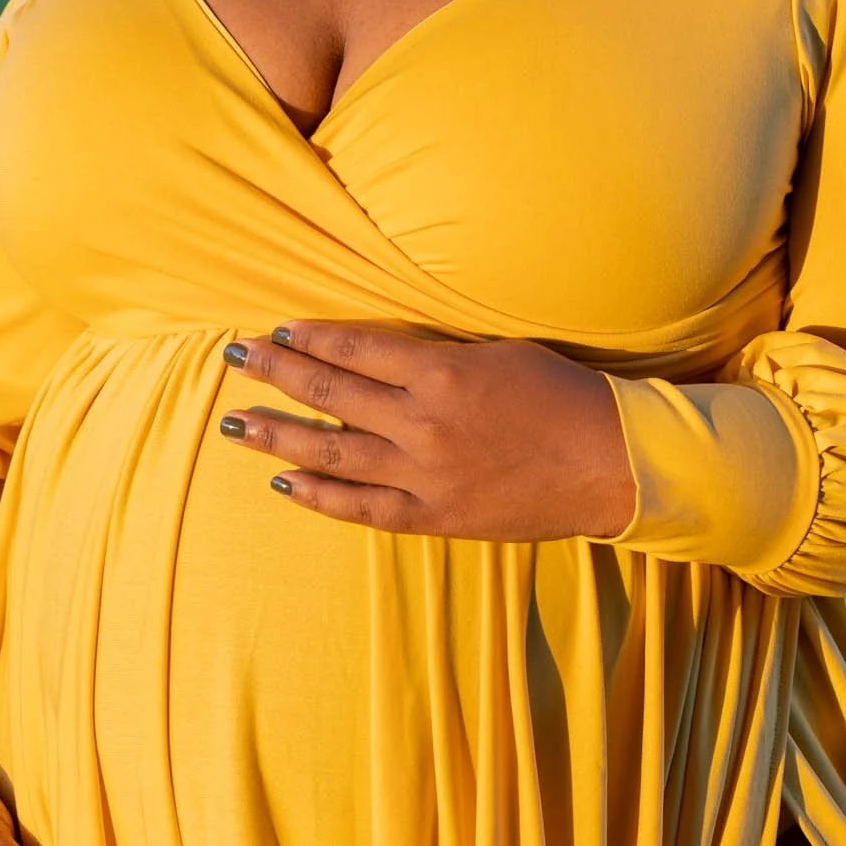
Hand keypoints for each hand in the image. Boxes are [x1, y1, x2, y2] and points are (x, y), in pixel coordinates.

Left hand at [219, 322, 635, 541]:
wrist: (609, 463)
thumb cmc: (562, 397)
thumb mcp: (500, 355)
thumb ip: (438, 359)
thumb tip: (383, 359)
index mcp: (441, 372)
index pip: (354, 349)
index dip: (308, 337)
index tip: (274, 330)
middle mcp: (422, 422)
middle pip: (329, 393)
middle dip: (276, 373)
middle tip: (235, 359)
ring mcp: (424, 473)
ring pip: (331, 451)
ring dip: (278, 435)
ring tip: (236, 425)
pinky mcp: (434, 516)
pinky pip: (362, 507)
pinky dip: (320, 494)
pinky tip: (285, 482)